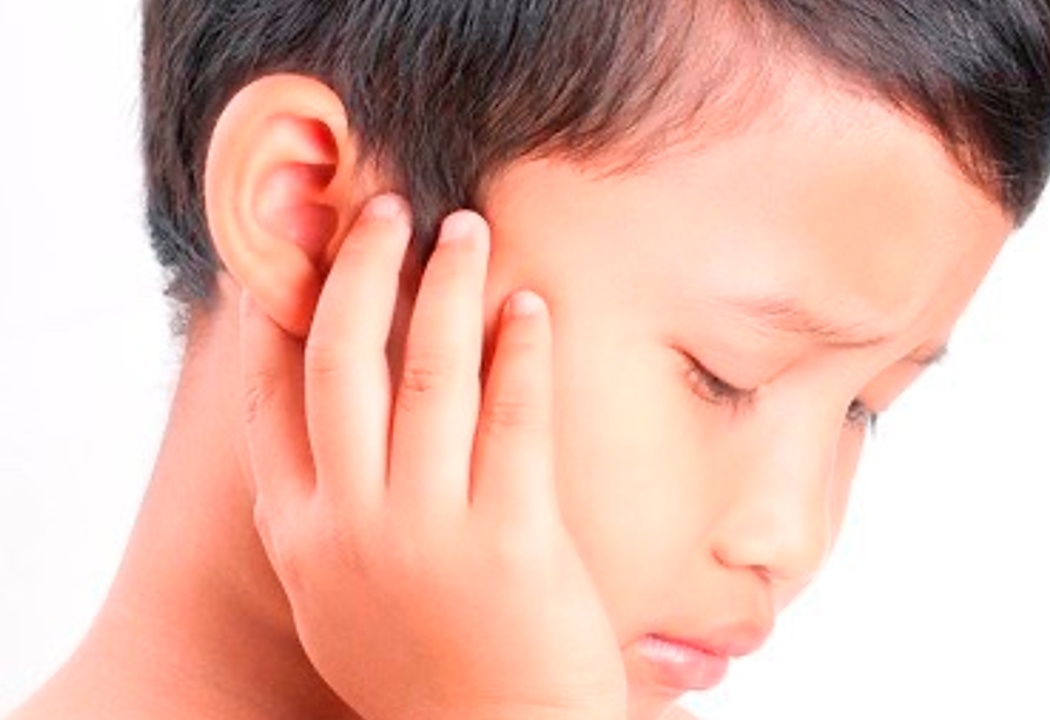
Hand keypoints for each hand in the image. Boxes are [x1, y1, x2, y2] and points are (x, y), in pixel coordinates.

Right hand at [239, 195, 626, 719]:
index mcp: (303, 536)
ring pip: (429, 372)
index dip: (280, 310)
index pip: (270, 398)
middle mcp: (353, 526)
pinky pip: (516, 416)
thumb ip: (327, 515)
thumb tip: (332, 426)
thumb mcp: (342, 599)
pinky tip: (530, 306)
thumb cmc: (426, 670)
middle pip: (341, 360)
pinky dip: (521, 348)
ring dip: (446, 284)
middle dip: (360, 268)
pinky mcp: (513, 540)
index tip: (296, 247)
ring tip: (468, 228)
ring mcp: (429, 533)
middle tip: (387, 210)